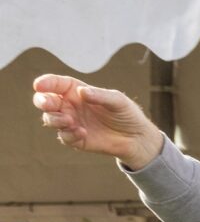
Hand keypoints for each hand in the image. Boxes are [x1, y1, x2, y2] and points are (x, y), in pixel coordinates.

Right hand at [30, 76, 166, 169]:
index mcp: (77, 91)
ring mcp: (71, 122)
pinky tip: (82, 132)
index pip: (56, 84)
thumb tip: (82, 92)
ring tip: (69, 120)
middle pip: (46, 101)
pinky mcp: (76, 139)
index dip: (46, 83)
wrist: (137, 138)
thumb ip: (100, 96)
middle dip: (43, 101)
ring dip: (55, 119)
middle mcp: (70, 105)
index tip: (39, 85)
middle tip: (49, 104)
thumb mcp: (118, 101)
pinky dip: (69, 134)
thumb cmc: (127, 114)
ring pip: (50, 119)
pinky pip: (64, 136)